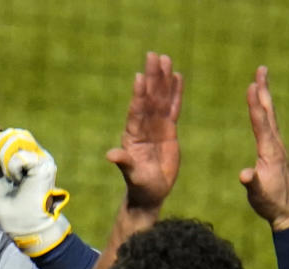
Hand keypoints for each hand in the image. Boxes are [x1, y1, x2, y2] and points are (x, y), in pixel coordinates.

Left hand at [0, 128, 70, 256]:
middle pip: (11, 133)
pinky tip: (16, 179)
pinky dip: (12, 166)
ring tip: (3, 173)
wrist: (20, 225)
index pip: (5, 136)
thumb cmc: (6, 208)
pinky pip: (22, 154)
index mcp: (20, 157)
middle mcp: (32, 155)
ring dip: (3, 154)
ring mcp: (40, 158)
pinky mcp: (44, 165)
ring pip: (17, 138)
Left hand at [105, 52, 182, 213]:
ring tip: (165, 59)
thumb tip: (110, 155)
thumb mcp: (132, 174)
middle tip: (153, 56)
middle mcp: (143, 127)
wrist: (150, 192)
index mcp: (133, 135)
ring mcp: (156, 127)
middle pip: (150, 98)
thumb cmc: (139, 185)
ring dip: (164, 80)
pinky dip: (176, 93)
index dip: (139, 95)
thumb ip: (124, 162)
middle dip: (152, 78)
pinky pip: (173, 108)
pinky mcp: (169, 130)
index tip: (139, 77)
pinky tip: (177, 77)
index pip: (136, 111)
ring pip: (161, 99)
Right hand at [239, 66, 288, 230]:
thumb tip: (244, 174)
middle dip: (263, 90)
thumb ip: (252, 183)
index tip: (251, 84)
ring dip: (264, 97)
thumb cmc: (272, 203)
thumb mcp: (258, 195)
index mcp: (270, 151)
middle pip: (268, 112)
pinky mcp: (277, 152)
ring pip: (270, 116)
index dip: (254, 104)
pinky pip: (270, 126)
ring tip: (260, 82)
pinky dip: (265, 112)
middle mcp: (276, 145)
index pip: (261, 123)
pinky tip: (263, 110)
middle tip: (262, 69)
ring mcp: (278, 148)